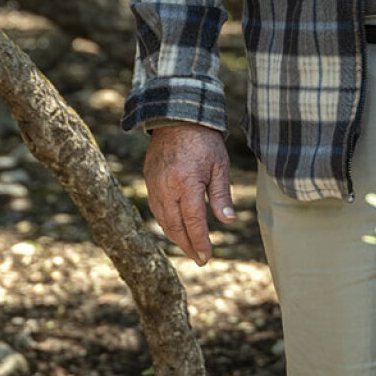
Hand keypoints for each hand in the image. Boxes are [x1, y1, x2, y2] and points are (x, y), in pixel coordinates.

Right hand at [143, 120, 235, 264]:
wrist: (177, 116)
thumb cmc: (204, 141)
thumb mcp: (219, 165)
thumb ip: (221, 195)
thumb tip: (227, 221)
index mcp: (186, 183)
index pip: (193, 222)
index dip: (200, 242)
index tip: (206, 256)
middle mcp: (167, 187)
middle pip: (175, 226)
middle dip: (187, 245)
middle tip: (200, 258)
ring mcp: (154, 184)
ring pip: (162, 220)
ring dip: (175, 237)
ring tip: (190, 247)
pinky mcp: (148, 180)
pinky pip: (156, 208)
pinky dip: (165, 223)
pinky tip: (176, 228)